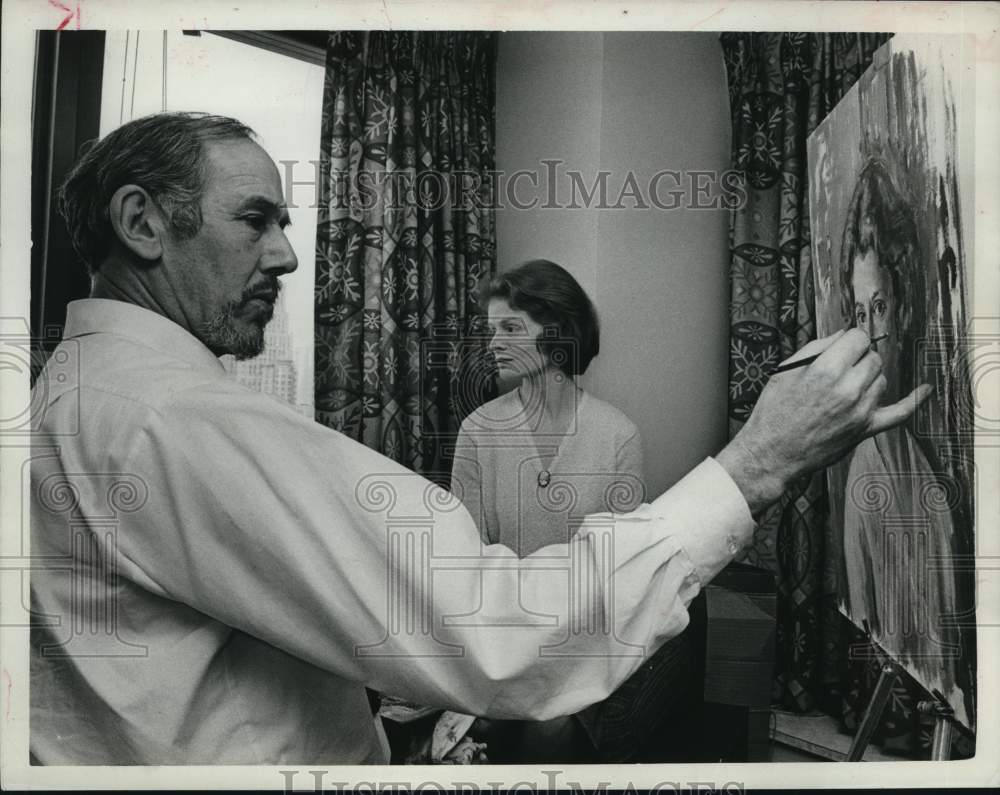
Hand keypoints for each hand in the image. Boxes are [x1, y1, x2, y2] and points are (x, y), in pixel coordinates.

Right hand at [716, 328, 931, 515]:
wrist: (771, 453)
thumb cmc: (773, 412)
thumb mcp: (785, 371)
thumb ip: (816, 348)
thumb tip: (842, 336)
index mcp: (825, 370)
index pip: (857, 338)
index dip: (848, 341)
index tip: (840, 348)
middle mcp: (847, 389)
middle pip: (872, 358)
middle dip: (856, 359)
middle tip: (836, 371)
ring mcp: (860, 411)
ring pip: (881, 379)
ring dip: (867, 378)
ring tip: (842, 389)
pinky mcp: (865, 429)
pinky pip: (899, 413)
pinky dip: (915, 401)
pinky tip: (926, 389)